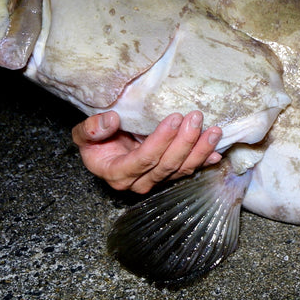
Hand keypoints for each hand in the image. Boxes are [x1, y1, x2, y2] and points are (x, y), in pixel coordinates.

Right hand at [71, 110, 222, 193]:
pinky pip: (188, 171)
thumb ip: (90, 129)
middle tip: (196, 118)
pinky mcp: (168, 177)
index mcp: (116, 172)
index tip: (174, 118)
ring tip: (213, 131)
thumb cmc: (95, 140)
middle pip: (166, 165)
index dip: (160, 141)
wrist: (104, 149)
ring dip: (200, 150)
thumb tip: (111, 120)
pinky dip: (204, 161)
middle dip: (184, 141)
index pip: (142, 159)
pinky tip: (216, 152)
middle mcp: (137, 182)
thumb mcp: (83, 134)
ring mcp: (155, 181)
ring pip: (181, 170)